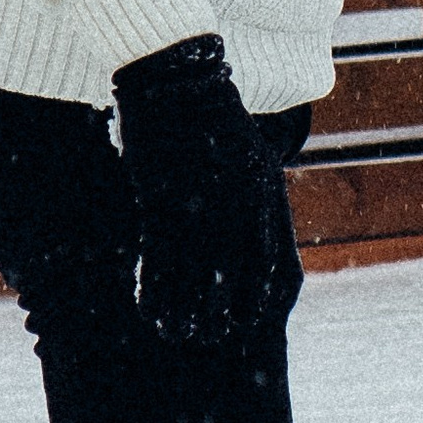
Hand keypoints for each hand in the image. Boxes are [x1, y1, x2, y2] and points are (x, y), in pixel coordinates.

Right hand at [113, 33, 302, 348]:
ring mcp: (198, 207)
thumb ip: (258, 198)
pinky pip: (159, 262)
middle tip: (212, 339)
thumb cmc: (214, 119)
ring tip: (179, 337)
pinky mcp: (160, 203)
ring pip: (194, 279)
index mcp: (264, 196)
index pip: (273, 264)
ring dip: (186, 314)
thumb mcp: (252, 156)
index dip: (262, 300)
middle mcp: (237, 208)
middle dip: (224, 315)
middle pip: (235, 280)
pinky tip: (150, 312)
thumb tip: (263, 234)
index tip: (253, 323)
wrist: (177, 82)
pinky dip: (155, 292)